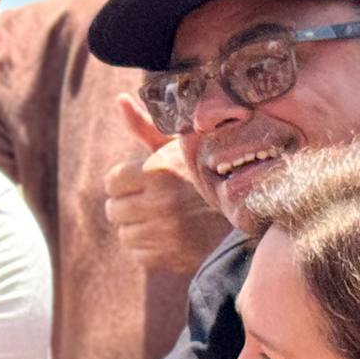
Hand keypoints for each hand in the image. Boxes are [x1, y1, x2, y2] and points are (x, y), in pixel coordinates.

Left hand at [103, 92, 225, 275]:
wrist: (247, 213)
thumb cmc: (208, 174)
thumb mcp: (181, 147)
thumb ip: (145, 127)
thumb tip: (120, 100)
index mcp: (157, 173)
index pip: (112, 182)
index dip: (124, 181)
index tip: (140, 182)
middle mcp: (158, 204)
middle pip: (114, 210)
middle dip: (128, 204)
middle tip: (150, 201)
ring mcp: (163, 234)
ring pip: (125, 234)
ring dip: (138, 227)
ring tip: (162, 218)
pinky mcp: (169, 258)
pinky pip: (139, 254)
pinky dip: (150, 247)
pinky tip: (170, 235)